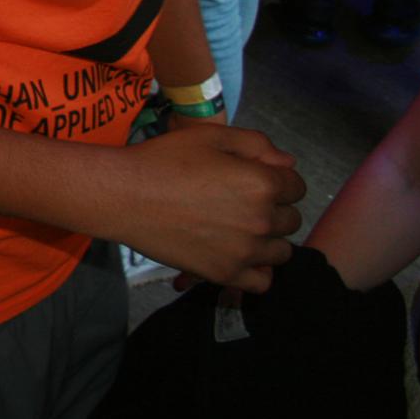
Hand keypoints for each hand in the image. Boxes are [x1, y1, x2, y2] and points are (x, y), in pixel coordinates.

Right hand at [112, 123, 305, 292]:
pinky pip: (262, 282)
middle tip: (239, 201)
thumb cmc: (163, 159)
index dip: (277, 179)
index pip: (296, 186)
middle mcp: (261, 219)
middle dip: (273, 208)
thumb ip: (256, 144)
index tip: (252, 179)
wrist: (123, 195)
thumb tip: (289, 163)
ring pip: (282, 251)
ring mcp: (245, 251)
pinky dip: (257, 270)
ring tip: (238, 229)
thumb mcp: (209, 137)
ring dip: (268, 239)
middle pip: (291, 219)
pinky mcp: (224, 273)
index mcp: (262, 183)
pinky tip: (239, 255)